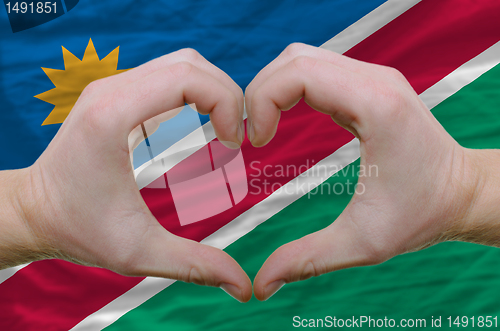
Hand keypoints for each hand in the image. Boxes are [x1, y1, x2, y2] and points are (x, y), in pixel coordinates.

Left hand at [1, 49, 251, 301]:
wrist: (35, 212)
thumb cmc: (78, 229)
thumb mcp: (139, 252)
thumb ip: (195, 265)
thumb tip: (243, 286)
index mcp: (114, 115)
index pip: (188, 77)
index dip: (227, 104)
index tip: (233, 145)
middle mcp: (111, 90)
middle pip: (190, 64)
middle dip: (227, 95)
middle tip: (235, 139)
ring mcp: (112, 87)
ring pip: (181, 64)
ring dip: (213, 92)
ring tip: (223, 132)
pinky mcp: (117, 94)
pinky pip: (168, 76)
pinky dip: (196, 93)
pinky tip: (203, 125)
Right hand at [245, 43, 496, 300]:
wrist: (462, 193)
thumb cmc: (422, 214)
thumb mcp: (362, 243)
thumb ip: (306, 260)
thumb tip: (260, 286)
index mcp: (375, 106)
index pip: (298, 73)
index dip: (261, 101)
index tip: (255, 143)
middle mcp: (375, 80)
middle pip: (294, 59)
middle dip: (259, 92)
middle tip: (251, 136)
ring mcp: (374, 77)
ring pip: (302, 58)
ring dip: (273, 88)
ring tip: (263, 128)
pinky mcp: (369, 84)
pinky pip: (317, 69)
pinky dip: (290, 88)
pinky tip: (283, 118)